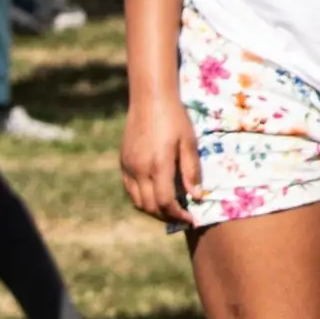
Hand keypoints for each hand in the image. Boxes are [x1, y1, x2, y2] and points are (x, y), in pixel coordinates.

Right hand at [119, 87, 198, 225]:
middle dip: (167, 216)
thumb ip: (191, 170)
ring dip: (153, 210)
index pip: (165, 202)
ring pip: (137, 202)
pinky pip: (130, 190)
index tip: (190, 219)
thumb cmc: (174, 118)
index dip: (178, 215)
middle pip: (150, 206)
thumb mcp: (189, 142)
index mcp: (158, 165)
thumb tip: (196, 196)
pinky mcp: (123, 163)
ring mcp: (128, 167)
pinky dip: (142, 199)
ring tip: (170, 209)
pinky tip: (155, 194)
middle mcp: (140, 170)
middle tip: (182, 216)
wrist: (149, 99)